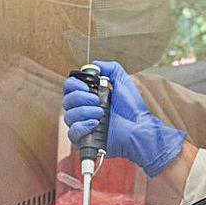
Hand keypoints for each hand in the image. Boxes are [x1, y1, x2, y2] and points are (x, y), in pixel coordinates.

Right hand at [62, 60, 187, 176]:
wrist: (139, 127)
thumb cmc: (132, 107)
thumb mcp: (122, 81)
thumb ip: (110, 68)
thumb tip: (94, 65)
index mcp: (88, 96)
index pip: (69, 88)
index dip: (74, 85)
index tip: (87, 86)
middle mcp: (83, 110)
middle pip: (66, 101)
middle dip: (80, 97)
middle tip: (97, 99)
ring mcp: (83, 125)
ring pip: (68, 116)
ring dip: (84, 111)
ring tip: (101, 112)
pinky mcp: (85, 140)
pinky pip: (72, 133)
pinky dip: (81, 126)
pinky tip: (94, 123)